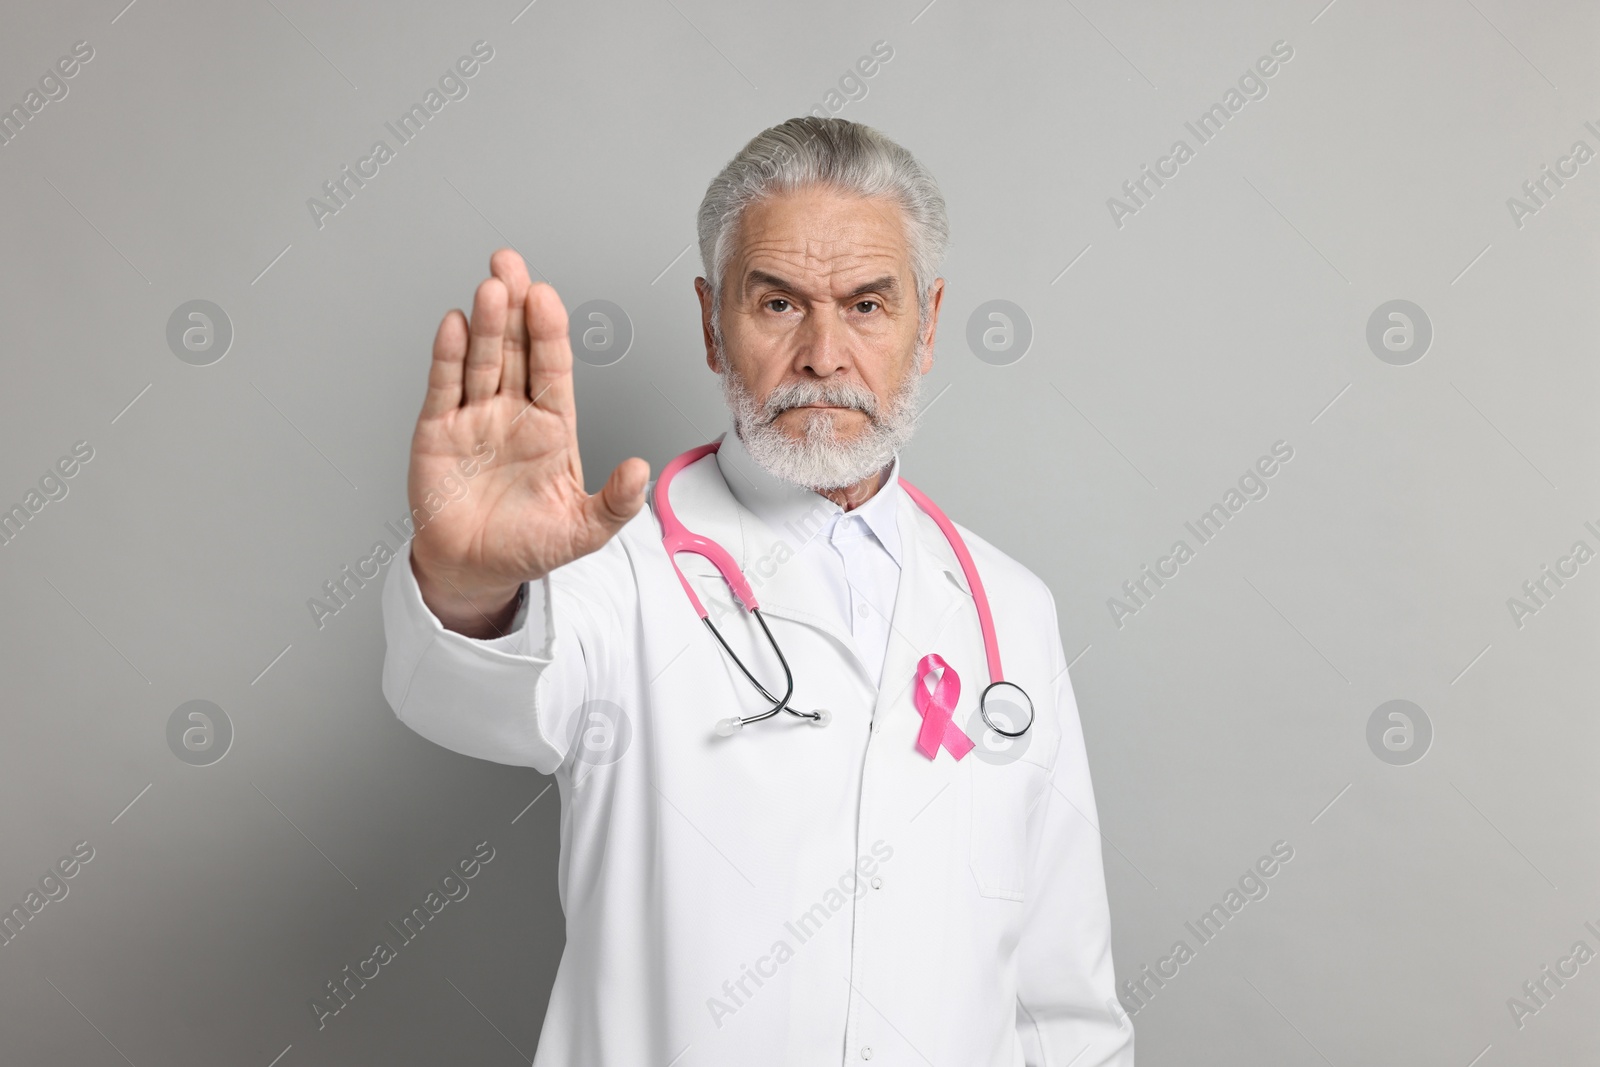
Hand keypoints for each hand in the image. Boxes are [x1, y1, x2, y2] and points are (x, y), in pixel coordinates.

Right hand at [406, 249, 648, 636]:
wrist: (475, 571)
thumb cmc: (528, 546)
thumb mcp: (583, 531)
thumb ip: (615, 503)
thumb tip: (640, 470)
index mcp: (551, 427)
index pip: (553, 369)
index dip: (549, 334)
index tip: (547, 299)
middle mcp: (513, 413)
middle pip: (515, 351)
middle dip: (515, 308)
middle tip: (512, 266)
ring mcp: (474, 418)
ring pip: (481, 361)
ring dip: (485, 324)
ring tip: (489, 287)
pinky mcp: (437, 432)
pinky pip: (444, 387)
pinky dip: (447, 356)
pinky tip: (454, 325)